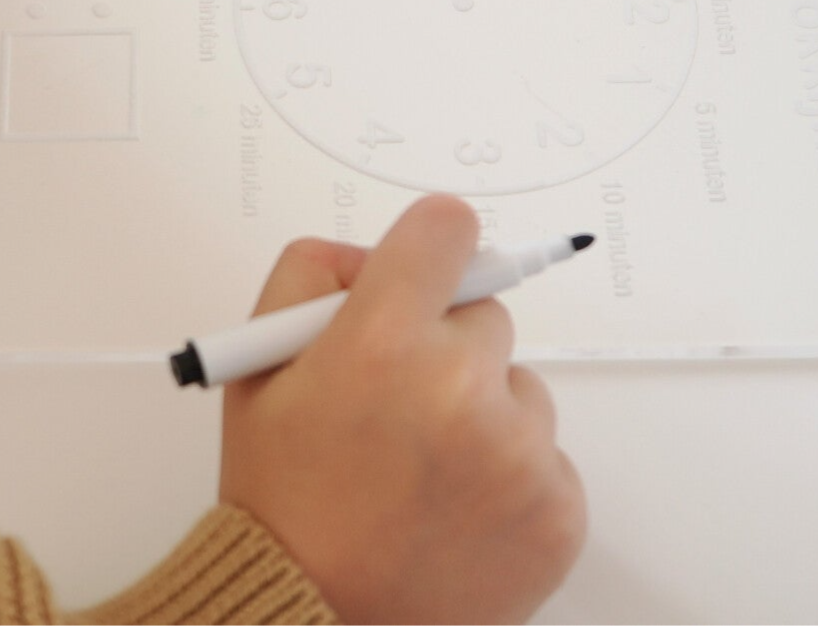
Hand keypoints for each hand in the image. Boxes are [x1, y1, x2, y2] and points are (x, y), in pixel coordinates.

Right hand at [219, 195, 585, 624]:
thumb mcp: (258, 368)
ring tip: (422, 471)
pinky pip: (548, 453)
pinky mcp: (559, 509)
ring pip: (520, 385)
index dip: (431, 246)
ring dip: (484, 412)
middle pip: (486, 312)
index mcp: (383, 340)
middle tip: (398, 405)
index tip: (426, 272)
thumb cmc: (284, 504)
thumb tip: (378, 253)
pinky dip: (511, 474)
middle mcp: (460, 386)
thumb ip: (311, 276)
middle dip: (447, 344)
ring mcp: (519, 452)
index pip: (448, 227)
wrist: (314, 625)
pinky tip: (455, 508)